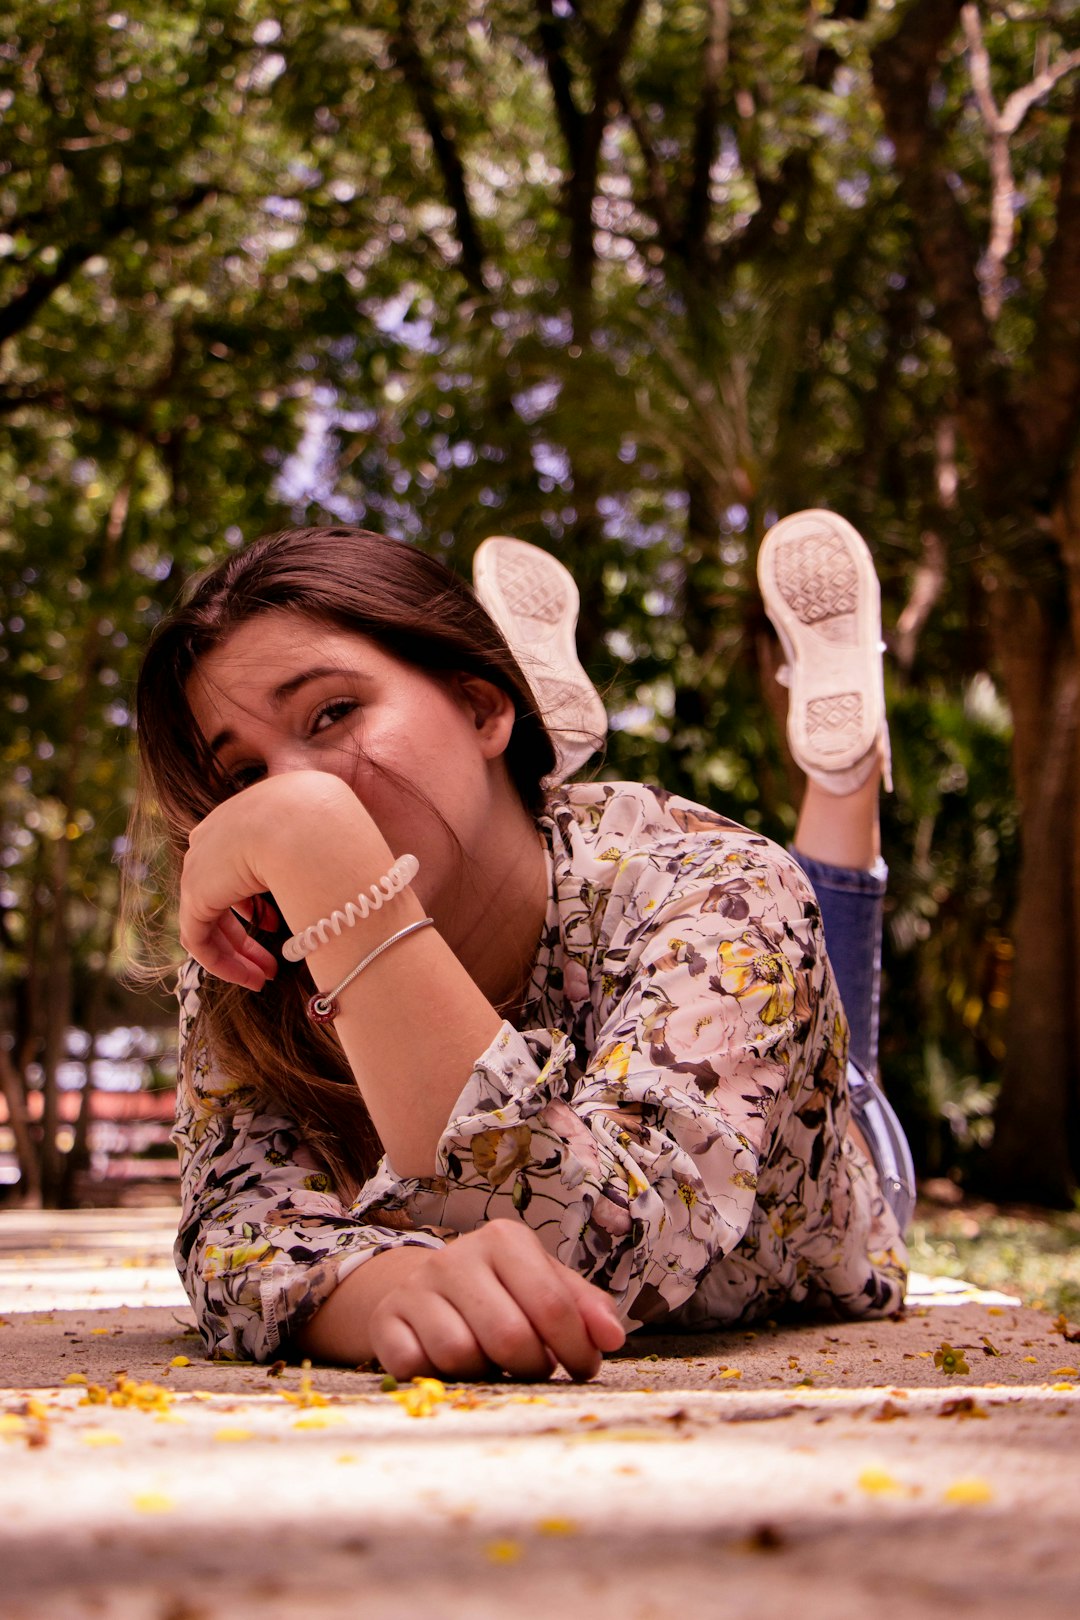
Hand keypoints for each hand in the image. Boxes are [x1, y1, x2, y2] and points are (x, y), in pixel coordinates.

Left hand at [178, 772, 388, 989]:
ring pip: (211, 919)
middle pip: (223, 892)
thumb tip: (330, 872)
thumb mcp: (321, 833)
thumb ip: (314, 852)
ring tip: (264, 978)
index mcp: (246, 814)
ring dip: (238, 953)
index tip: (278, 926)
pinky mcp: (195, 893)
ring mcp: (201, 864)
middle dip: (247, 932)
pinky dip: (222, 962)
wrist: (305, 823)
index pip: (240, 862)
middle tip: (271, 963)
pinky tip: (250, 979)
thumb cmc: (329, 827)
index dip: (258, 901)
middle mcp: (216, 835)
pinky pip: (200, 937)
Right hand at [367, 1220, 625, 1381]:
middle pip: (509, 1335)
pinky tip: (449, 1366)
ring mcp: (417, 1286)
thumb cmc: (500, 1291)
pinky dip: (437, 1377)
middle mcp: (457, 1256)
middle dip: (532, 1366)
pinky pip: (414, 1366)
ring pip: (460, 1354)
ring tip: (491, 1362)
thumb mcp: (545, 1285)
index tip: (582, 1369)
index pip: (552, 1304)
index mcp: (505, 1240)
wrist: (423, 1288)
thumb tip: (612, 1337)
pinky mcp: (386, 1320)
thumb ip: (585, 1308)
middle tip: (536, 1368)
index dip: (576, 1348)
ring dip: (484, 1372)